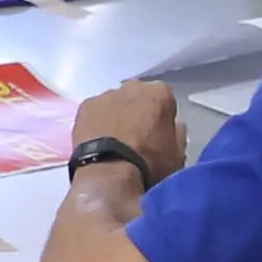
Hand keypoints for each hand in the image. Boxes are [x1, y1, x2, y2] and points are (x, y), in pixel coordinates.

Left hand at [70, 80, 187, 181]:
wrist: (109, 174)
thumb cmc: (150, 164)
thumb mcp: (177, 154)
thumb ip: (177, 133)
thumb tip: (174, 126)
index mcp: (159, 93)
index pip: (163, 99)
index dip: (161, 117)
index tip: (158, 133)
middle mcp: (132, 87)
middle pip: (137, 97)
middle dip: (137, 111)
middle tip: (135, 136)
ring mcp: (105, 95)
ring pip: (114, 103)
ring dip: (115, 116)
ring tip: (113, 142)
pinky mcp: (85, 107)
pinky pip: (95, 113)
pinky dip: (97, 123)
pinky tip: (97, 142)